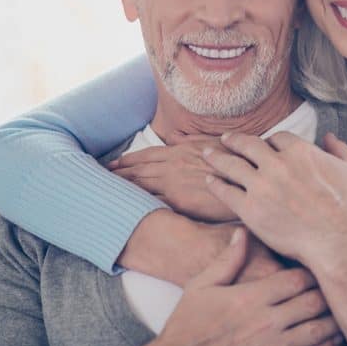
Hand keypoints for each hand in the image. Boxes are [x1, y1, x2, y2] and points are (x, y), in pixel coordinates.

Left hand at [108, 133, 237, 221]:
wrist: (251, 175)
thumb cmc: (235, 160)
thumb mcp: (212, 144)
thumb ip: (191, 141)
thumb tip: (174, 138)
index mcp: (180, 150)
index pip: (146, 155)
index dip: (126, 160)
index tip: (111, 165)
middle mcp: (173, 164)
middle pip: (137, 170)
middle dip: (116, 175)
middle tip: (95, 179)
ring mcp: (175, 182)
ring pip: (140, 185)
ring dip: (119, 188)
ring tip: (101, 193)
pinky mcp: (180, 200)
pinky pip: (151, 201)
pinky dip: (135, 203)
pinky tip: (123, 208)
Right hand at [147, 228, 343, 345]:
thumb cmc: (187, 326)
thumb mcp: (200, 286)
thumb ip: (227, 260)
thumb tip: (243, 232)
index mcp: (250, 298)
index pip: (296, 280)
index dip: (312, 271)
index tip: (320, 266)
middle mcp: (266, 323)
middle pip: (313, 303)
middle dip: (328, 293)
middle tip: (340, 284)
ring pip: (318, 331)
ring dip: (334, 321)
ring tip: (345, 310)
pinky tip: (334, 341)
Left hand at [203, 131, 346, 265]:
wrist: (337, 241)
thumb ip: (342, 150)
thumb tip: (329, 137)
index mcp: (300, 151)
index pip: (277, 138)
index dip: (269, 141)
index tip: (263, 145)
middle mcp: (277, 164)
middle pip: (249, 146)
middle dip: (235, 141)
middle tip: (225, 139)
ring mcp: (261, 185)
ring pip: (232, 165)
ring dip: (218, 158)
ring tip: (208, 154)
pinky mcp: (250, 208)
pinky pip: (226, 192)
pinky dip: (215, 184)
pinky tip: (209, 181)